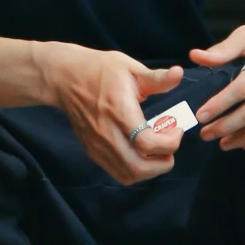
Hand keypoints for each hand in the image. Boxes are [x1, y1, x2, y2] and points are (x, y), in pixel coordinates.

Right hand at [49, 46, 185, 184]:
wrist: (65, 79)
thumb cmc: (100, 70)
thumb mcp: (131, 68)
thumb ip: (157, 78)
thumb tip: (179, 73)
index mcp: (119, 112)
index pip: (147, 144)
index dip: (169, 143)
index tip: (176, 129)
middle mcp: (107, 134)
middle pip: (139, 168)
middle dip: (163, 162)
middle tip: (169, 144)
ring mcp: (98, 146)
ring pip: (129, 175)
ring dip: (150, 169)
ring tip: (157, 149)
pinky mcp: (93, 152)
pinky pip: (118, 172)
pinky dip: (136, 170)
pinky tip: (141, 152)